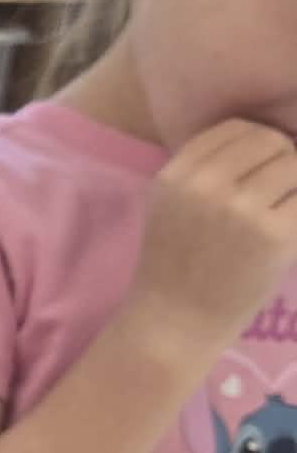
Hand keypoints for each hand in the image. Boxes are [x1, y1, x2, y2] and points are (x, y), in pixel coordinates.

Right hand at [130, 119, 296, 347]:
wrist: (173, 325)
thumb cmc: (173, 268)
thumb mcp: (169, 208)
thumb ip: (204, 171)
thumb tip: (268, 138)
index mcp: (176, 176)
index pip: (234, 128)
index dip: (255, 141)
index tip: (258, 167)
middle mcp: (205, 186)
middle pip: (269, 140)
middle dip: (282, 159)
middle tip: (277, 190)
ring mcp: (241, 210)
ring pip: (294, 165)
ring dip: (295, 185)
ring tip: (279, 211)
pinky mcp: (275, 235)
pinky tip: (286, 231)